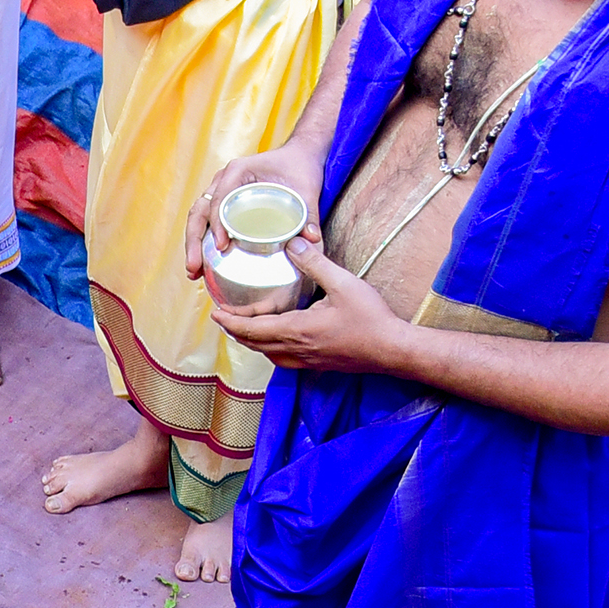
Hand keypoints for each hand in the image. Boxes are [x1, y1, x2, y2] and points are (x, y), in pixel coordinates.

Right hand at [183, 148, 320, 279]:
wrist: (299, 155)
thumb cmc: (299, 166)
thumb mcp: (307, 189)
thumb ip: (309, 214)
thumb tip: (311, 241)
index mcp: (238, 171)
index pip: (219, 199)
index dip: (217, 224)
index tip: (222, 246)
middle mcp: (224, 179)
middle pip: (200, 211)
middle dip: (193, 241)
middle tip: (195, 268)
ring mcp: (221, 190)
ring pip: (199, 218)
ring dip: (194, 245)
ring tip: (194, 272)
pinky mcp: (225, 203)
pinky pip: (207, 221)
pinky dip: (203, 242)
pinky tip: (205, 264)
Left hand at [209, 236, 404, 371]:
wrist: (392, 350)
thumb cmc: (370, 318)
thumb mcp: (343, 283)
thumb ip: (315, 264)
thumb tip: (293, 243)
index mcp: (297, 330)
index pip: (252, 330)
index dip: (231, 322)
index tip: (216, 313)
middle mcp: (296, 349)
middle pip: (255, 344)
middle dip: (236, 331)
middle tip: (224, 317)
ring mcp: (306, 360)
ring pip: (268, 354)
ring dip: (252, 342)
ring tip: (244, 327)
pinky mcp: (317, 364)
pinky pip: (283, 360)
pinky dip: (270, 350)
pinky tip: (275, 341)